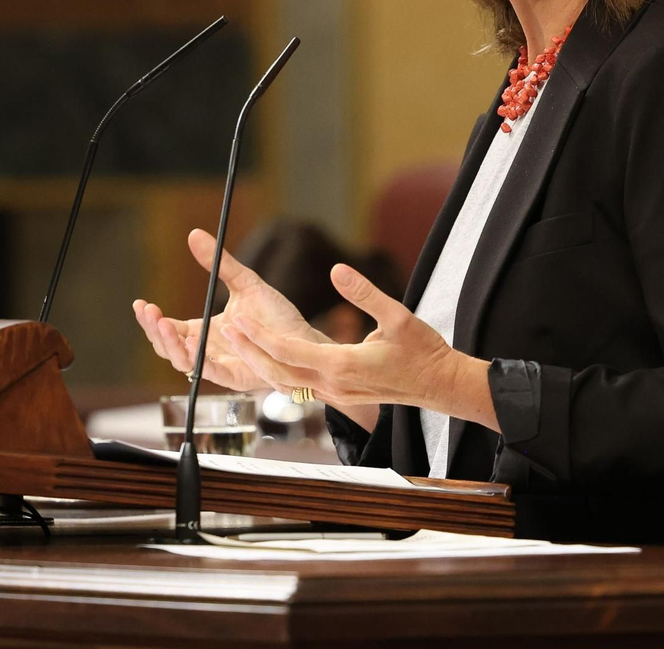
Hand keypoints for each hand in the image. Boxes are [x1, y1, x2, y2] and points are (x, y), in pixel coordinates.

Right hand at [132, 228, 329, 391]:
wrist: (305, 338)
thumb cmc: (277, 317)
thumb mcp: (245, 283)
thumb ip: (219, 263)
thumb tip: (194, 234)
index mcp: (204, 332)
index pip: (169, 328)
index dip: (151, 319)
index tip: (141, 303)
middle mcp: (207, 351)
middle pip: (169, 347)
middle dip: (154, 331)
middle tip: (148, 312)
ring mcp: (220, 366)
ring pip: (184, 363)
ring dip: (171, 345)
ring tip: (164, 324)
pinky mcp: (237, 378)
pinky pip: (213, 372)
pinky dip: (200, 359)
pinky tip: (193, 341)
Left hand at [222, 263, 490, 427]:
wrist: (439, 385)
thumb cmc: (422, 351)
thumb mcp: (398, 315)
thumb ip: (365, 293)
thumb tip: (337, 270)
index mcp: (342, 366)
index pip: (289, 351)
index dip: (260, 336)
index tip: (238, 318)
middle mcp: (332, 384)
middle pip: (277, 370)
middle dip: (248, 350)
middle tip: (224, 328)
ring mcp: (334, 392)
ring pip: (284, 380)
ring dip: (258, 361)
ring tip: (236, 339)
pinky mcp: (337, 392)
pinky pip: (297, 383)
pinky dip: (276, 369)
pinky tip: (265, 354)